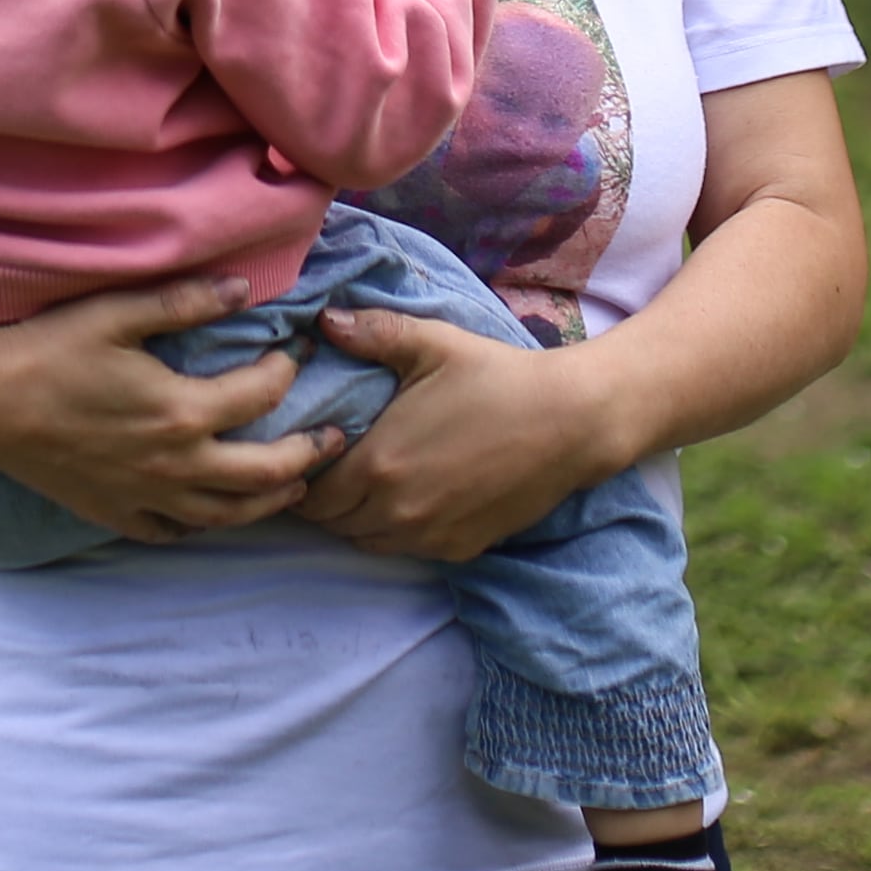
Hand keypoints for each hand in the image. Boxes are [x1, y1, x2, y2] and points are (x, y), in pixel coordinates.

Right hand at [0, 274, 348, 544]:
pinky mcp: (118, 513)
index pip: (262, 394)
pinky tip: (216, 508)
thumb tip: (244, 287)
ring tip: (295, 482)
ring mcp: (147, 497)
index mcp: (181, 410)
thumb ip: (185, 300)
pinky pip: (177, 532)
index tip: (292, 350)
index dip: (287, 369)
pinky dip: (207, 523)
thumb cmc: (48, 350)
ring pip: (230, 514)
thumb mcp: (116, 312)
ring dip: (272, 499)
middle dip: (309, 454)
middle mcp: (175, 465)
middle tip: (334, 437)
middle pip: (266, 473)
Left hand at [294, 303, 628, 562]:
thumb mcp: (432, 344)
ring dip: (354, 518)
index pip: (309, 491)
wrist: (569, 423)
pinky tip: (405, 498)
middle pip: (331, 522)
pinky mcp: (460, 549)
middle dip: (321, 497)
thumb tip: (324, 319)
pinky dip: (394, 531)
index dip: (301, 471)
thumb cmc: (496, 378)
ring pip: (365, 542)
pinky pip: (405, 551)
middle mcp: (396, 512)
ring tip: (362, 482)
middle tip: (328, 464)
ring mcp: (429, 537)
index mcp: (378, 464)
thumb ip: (372, 333)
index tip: (307, 448)